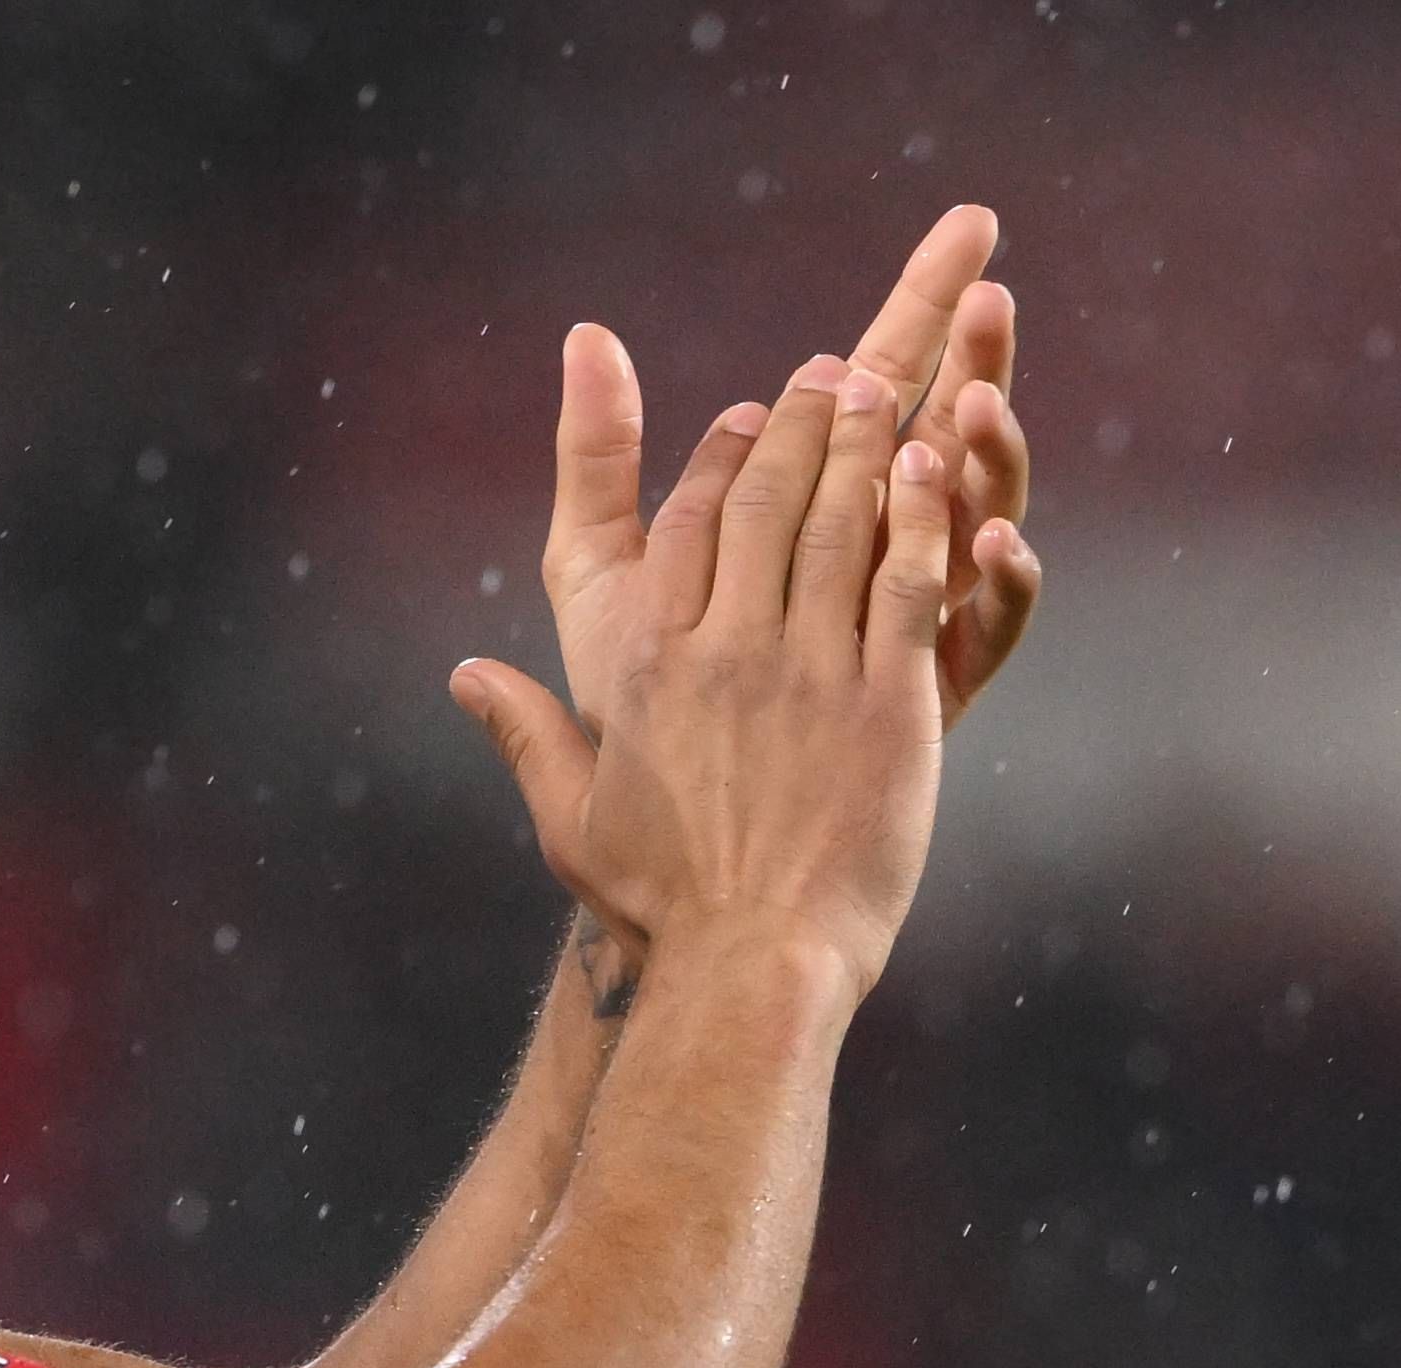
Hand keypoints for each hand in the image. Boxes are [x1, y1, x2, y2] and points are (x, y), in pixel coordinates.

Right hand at [452, 357, 954, 1005]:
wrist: (752, 963)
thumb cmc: (663, 904)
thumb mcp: (572, 817)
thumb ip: (524, 733)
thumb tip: (466, 677)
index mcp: (651, 668)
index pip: (681, 530)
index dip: (715, 463)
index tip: (742, 417)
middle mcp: (726, 652)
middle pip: (763, 504)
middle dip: (796, 425)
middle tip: (823, 372)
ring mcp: (810, 672)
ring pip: (838, 525)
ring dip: (860, 445)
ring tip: (879, 389)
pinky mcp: (886, 702)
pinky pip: (906, 582)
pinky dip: (922, 515)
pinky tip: (935, 465)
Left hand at [539, 206, 1039, 738]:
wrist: (672, 856)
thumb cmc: (629, 707)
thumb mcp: (597, 574)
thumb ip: (597, 461)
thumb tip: (584, 333)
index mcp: (810, 510)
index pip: (877, 383)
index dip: (920, 305)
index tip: (967, 230)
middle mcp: (874, 554)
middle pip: (942, 427)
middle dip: (969, 351)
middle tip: (991, 278)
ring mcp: (910, 623)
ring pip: (979, 514)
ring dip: (992, 450)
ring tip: (981, 396)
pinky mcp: (930, 698)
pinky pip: (987, 629)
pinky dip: (1001, 583)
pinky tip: (996, 540)